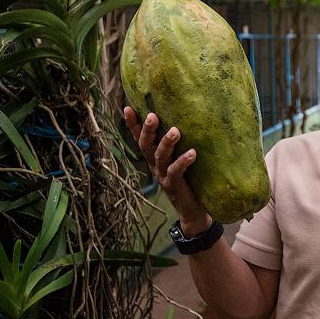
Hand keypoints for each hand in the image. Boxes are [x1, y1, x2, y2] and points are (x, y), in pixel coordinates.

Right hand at [122, 106, 210, 233]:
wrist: (193, 211)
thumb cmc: (189, 180)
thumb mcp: (181, 160)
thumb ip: (180, 144)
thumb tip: (190, 118)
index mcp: (154, 158)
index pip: (140, 138)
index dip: (132, 124)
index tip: (126, 107)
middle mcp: (155, 166)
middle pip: (146, 146)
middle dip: (147, 130)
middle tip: (152, 116)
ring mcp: (163, 176)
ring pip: (160, 157)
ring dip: (166, 143)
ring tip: (175, 131)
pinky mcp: (174, 186)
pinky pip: (176, 172)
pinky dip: (183, 161)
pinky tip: (192, 153)